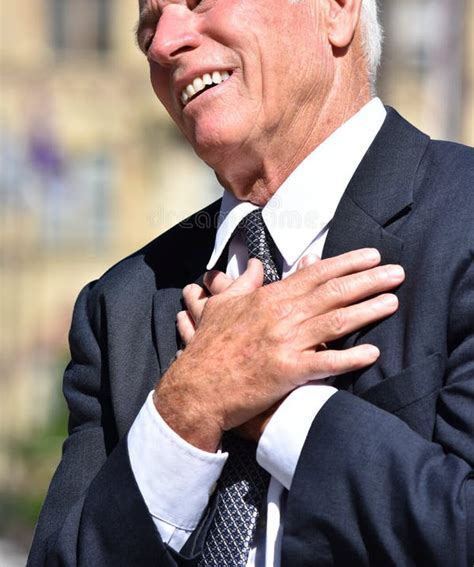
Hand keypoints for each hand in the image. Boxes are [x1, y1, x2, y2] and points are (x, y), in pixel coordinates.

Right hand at [154, 248, 403, 451]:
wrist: (197, 387)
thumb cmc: (208, 346)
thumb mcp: (221, 305)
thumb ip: (242, 282)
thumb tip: (254, 265)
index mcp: (268, 297)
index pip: (315, 273)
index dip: (346, 263)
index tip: (370, 255)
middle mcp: (281, 315)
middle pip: (332, 292)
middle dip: (367, 280)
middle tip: (396, 272)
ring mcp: (286, 343)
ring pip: (335, 322)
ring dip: (368, 311)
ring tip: (393, 301)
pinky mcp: (288, 372)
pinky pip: (326, 363)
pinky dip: (351, 358)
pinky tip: (373, 353)